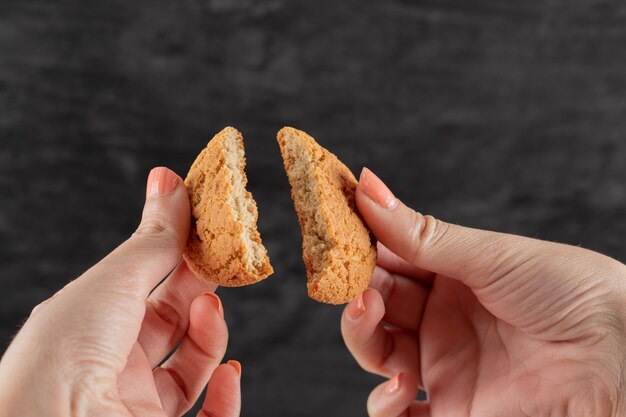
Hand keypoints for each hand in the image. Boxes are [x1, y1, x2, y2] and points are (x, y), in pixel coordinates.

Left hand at [0, 167, 240, 416]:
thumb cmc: (64, 354)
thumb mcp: (114, 281)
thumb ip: (154, 239)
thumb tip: (170, 182)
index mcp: (93, 324)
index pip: (148, 284)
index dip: (180, 253)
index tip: (209, 222)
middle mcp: (113, 365)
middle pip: (172, 322)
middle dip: (202, 288)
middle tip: (225, 259)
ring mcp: (137, 404)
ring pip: (192, 368)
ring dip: (213, 335)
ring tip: (211, 309)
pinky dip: (227, 398)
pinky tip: (228, 374)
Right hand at [342, 168, 625, 416]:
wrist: (621, 356)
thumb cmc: (569, 291)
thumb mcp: (487, 255)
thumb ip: (419, 232)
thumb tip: (366, 186)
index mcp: (452, 275)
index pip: (388, 257)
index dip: (358, 246)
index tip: (330, 229)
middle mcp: (442, 318)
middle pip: (375, 303)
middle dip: (355, 290)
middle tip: (348, 280)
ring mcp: (445, 365)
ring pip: (376, 351)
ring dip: (361, 334)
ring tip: (370, 314)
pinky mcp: (455, 410)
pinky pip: (398, 414)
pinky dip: (386, 403)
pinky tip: (402, 385)